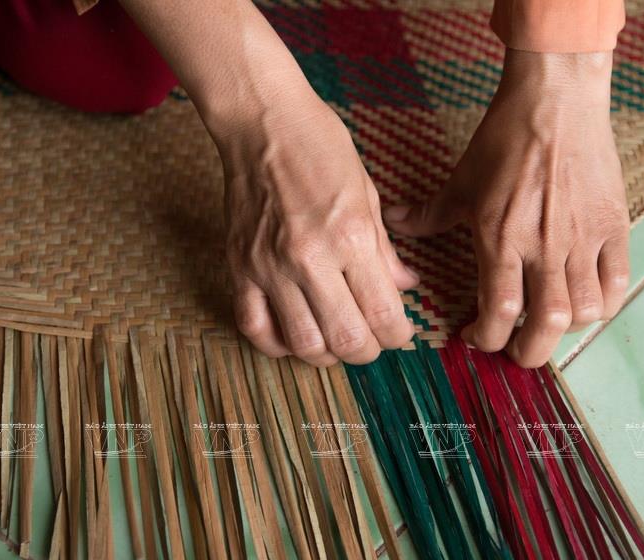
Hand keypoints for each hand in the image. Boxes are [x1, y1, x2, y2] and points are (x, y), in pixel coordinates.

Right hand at [219, 94, 419, 365]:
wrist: (261, 120)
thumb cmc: (321, 146)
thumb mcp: (368, 193)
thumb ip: (384, 250)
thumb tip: (404, 287)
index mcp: (352, 237)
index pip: (384, 316)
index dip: (399, 336)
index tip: (399, 332)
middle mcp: (311, 259)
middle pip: (346, 341)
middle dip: (367, 352)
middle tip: (371, 342)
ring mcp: (270, 266)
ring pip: (302, 344)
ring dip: (326, 354)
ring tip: (334, 340)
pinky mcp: (240, 266)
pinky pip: (254, 326)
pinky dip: (276, 345)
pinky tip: (292, 337)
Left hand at [383, 50, 629, 367]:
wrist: (556, 100)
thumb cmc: (504, 139)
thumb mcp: (460, 181)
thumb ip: (428, 214)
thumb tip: (394, 222)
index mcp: (501, 239)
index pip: (499, 313)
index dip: (487, 338)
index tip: (476, 337)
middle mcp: (544, 247)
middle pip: (546, 326)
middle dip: (529, 353)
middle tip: (517, 352)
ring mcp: (583, 238)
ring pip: (584, 311)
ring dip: (564, 329)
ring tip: (548, 323)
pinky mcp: (613, 225)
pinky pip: (617, 282)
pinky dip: (603, 304)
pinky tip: (585, 303)